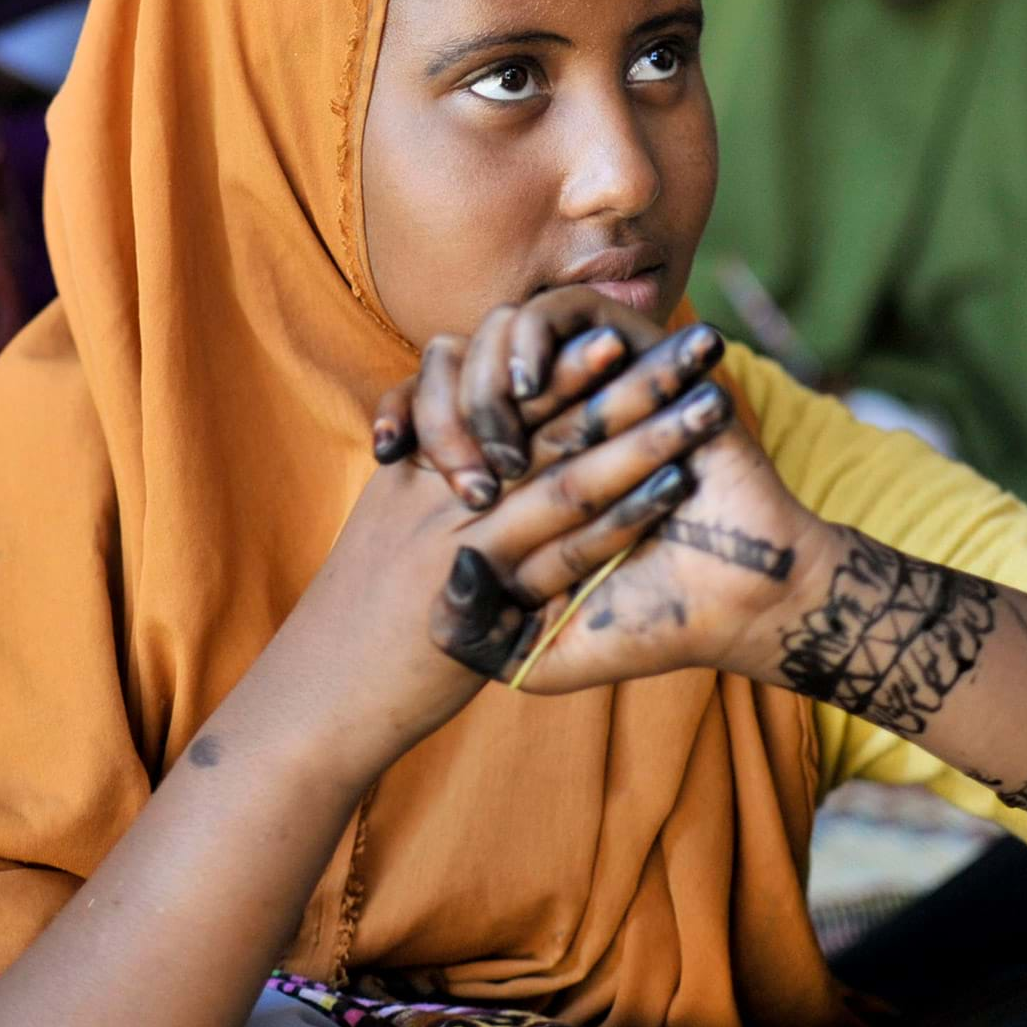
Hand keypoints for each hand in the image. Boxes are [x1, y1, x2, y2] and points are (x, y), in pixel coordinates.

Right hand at [241, 329, 736, 784]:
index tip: (614, 329)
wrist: (318, 698)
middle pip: (544, 420)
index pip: (495, 398)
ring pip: (565, 472)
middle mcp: (439, 491)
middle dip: (621, 378)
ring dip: (645, 434)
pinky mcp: (479, 599)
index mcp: (418, 471)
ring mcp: (459, 542)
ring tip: (709, 402)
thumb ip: (428, 492)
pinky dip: (621, 514)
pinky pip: (562, 547)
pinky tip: (672, 488)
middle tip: (690, 342)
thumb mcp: (386, 537)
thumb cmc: (357, 625)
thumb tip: (473, 458)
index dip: (558, 363)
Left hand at [372, 290, 832, 695]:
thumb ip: (475, 631)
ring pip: (500, 331)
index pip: (431, 418)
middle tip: (459, 473)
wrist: (734, 601)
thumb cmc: (640, 628)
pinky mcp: (637, 354)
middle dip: (437, 408)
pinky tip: (527, 388)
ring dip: (482, 379)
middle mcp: (546, 418)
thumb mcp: (535, 650)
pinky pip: (564, 312)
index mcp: (516, 474)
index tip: (384, 456)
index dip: (398, 419)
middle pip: (457, 368)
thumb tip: (434, 576)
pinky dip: (535, 337)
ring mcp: (589, 382)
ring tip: (497, 442)